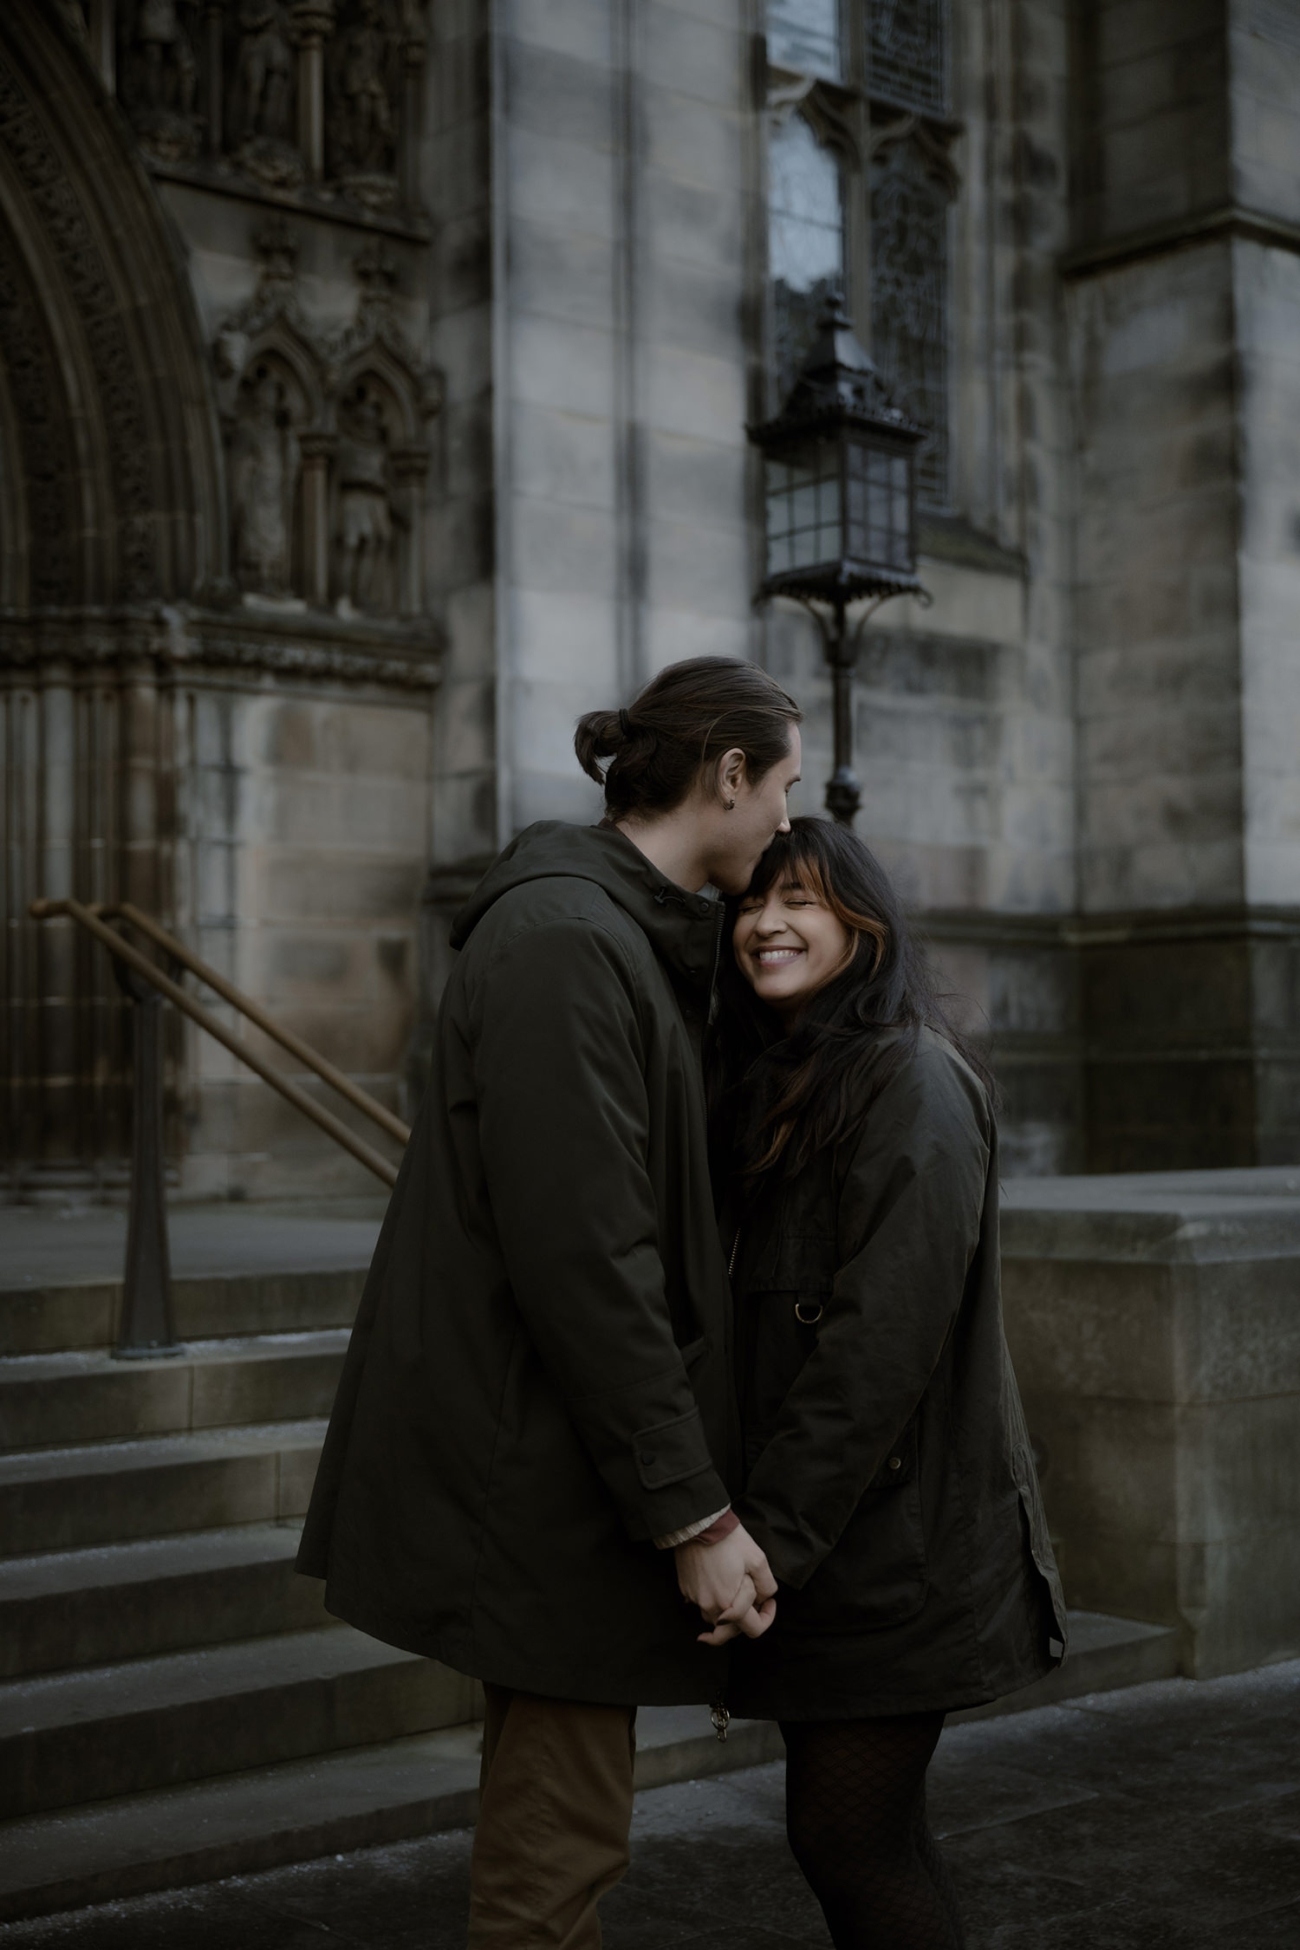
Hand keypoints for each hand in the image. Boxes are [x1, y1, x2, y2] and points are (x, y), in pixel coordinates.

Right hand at [675, 1524, 777, 1645]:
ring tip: (735, 1589)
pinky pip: (703, 1604)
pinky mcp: (686, 1590)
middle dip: (745, 1620)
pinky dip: (714, 1600)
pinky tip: (719, 1581)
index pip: (753, 1629)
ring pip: (716, 1619)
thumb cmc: (729, 1540)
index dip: (767, 1617)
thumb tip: (764, 1599)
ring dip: (728, 1612)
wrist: (698, 1524)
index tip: (769, 1601)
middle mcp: (710, 1607)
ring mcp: (695, 1599)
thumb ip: (767, 1586)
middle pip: (731, 1631)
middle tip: (753, 1602)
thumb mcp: (758, 1560)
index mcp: (729, 1603)